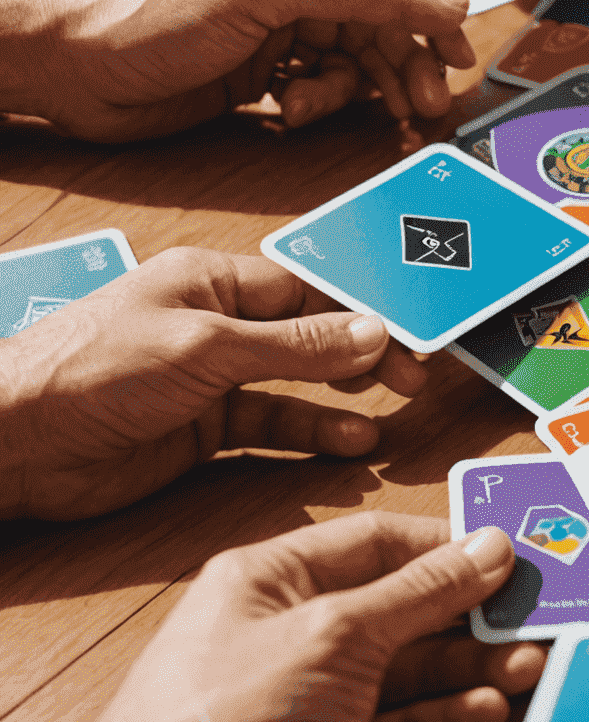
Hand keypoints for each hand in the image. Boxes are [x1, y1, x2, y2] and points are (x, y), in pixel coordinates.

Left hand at [0, 248, 430, 520]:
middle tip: (414, 376)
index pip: (308, 287)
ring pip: (297, 383)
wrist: (13, 440)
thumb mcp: (205, 348)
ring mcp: (210, 378)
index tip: (412, 331)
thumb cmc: (89, 368)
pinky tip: (347, 440)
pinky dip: (312, 432)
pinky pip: (273, 425)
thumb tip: (369, 332)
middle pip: (311, 333)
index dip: (363, 307)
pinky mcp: (202, 429)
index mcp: (214, 281)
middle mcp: (217, 324)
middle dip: (365, 352)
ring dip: (344, 397)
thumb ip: (294, 346)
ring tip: (391, 413)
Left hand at [3, 0, 474, 140]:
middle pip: (375, 28)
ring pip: (348, 65)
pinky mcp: (255, 75)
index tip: (460, 59)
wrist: (64, 63)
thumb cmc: (148, 11)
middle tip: (420, 110)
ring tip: (324, 114)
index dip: (428, 20)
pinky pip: (315, 92)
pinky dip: (314, 108)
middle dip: (399, 69)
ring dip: (351, 94)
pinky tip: (287, 115)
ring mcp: (271, 32)